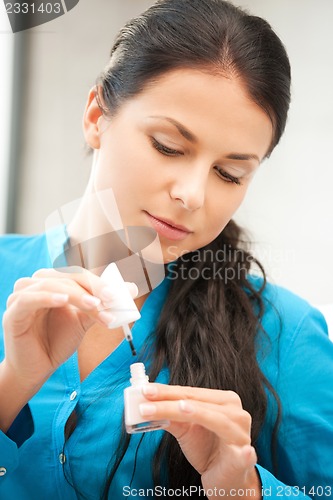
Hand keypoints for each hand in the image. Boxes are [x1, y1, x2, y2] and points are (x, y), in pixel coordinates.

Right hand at [2, 267, 136, 391]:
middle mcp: (36, 284)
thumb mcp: (83, 320)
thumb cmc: (57, 341)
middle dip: (92, 287)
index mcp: (53, 282)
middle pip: (67, 276)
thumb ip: (101, 304)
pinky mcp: (14, 312)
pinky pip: (29, 298)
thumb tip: (130, 289)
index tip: (122, 293)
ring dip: (77, 295)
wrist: (37, 369)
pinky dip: (48, 296)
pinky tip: (63, 300)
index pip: (79, 274)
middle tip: (112, 298)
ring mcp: (22, 296)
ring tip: (96, 306)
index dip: (100, 282)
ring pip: (52, 284)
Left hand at [140, 384, 260, 498]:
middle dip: (170, 402)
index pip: (191, 392)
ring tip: (180, 409)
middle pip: (199, 402)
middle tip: (146, 403)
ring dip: (197, 414)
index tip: (145, 390)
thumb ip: (170, 416)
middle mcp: (235, 413)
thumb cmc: (207, 449)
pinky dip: (244, 454)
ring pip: (215, 420)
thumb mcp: (185, 430)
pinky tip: (244, 452)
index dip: (167, 391)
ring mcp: (241, 434)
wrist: (225, 478)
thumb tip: (146, 405)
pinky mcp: (244, 459)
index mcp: (223, 401)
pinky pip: (244, 456)